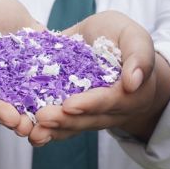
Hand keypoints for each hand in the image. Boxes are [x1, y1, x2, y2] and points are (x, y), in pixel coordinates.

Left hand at [29, 11, 169, 144]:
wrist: (109, 44)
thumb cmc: (121, 37)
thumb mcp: (133, 36)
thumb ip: (139, 55)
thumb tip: (133, 82)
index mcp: (131, 93)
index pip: (111, 100)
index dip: (91, 103)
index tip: (69, 105)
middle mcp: (113, 110)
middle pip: (89, 119)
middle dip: (65, 120)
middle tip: (42, 118)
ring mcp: (92, 115)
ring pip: (74, 126)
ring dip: (53, 130)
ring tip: (33, 132)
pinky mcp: (74, 113)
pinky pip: (62, 125)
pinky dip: (47, 130)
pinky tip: (30, 132)